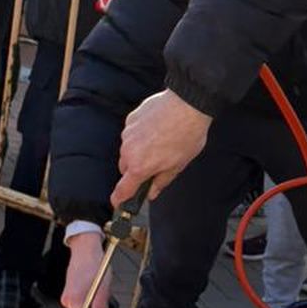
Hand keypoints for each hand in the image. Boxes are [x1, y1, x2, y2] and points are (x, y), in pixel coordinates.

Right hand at [61, 229, 112, 307]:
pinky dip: (85, 298)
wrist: (85, 249)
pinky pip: (77, 301)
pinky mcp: (68, 290)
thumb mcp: (103, 286)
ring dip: (88, 305)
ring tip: (96, 291)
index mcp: (75, 300)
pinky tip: (91, 288)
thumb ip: (100, 305)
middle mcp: (67, 299)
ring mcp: (66, 294)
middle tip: (99, 301)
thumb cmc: (94, 264)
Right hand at [115, 88, 208, 207]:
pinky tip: (157, 129)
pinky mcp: (131, 119)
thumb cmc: (187, 135)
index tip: (118, 203)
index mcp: (140, 167)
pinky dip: (140, 135)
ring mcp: (128, 133)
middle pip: (125, 168)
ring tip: (160, 143)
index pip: (122, 190)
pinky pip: (131, 133)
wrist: (188, 104)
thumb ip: (161, 181)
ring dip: (138, 151)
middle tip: (155, 165)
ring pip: (128, 150)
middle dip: (136, 171)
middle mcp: (129, 151)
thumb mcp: (178, 165)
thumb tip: (152, 193)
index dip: (119, 199)